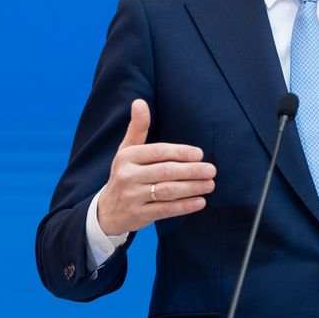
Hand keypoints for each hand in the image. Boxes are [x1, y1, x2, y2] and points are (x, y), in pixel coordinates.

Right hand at [96, 99, 216, 235]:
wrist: (107, 211)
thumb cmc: (125, 174)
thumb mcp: (126, 150)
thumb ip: (137, 127)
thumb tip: (139, 102)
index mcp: (127, 157)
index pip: (157, 152)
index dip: (180, 152)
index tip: (199, 154)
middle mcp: (128, 176)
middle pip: (165, 172)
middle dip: (191, 171)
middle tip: (211, 170)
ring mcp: (133, 196)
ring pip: (168, 191)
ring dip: (192, 188)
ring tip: (210, 184)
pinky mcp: (139, 215)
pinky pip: (166, 210)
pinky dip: (184, 206)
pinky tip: (200, 202)